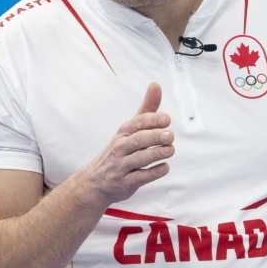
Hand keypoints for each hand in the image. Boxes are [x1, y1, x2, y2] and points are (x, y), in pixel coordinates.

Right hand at [78, 82, 173, 205]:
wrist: (96, 181)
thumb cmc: (119, 151)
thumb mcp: (130, 129)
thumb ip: (146, 109)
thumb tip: (156, 85)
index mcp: (124, 132)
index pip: (137, 123)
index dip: (152, 120)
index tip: (167, 119)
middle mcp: (121, 147)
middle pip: (138, 140)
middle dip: (154, 137)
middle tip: (170, 135)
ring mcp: (121, 166)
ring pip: (139, 159)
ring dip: (155, 154)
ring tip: (170, 150)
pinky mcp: (124, 183)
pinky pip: (139, 177)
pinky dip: (152, 173)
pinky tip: (164, 168)